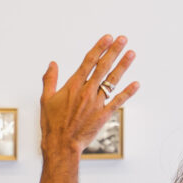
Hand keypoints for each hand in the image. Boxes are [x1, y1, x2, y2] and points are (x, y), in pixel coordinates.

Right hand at [40, 35, 138, 157]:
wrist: (61, 145)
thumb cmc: (52, 124)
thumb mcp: (46, 99)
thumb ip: (50, 79)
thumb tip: (52, 64)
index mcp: (73, 86)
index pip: (89, 61)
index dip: (99, 48)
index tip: (108, 38)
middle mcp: (86, 91)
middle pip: (103, 67)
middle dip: (114, 51)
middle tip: (123, 39)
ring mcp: (96, 103)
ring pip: (112, 81)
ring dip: (123, 66)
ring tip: (131, 54)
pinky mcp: (103, 115)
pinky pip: (118, 101)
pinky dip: (128, 92)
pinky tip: (136, 84)